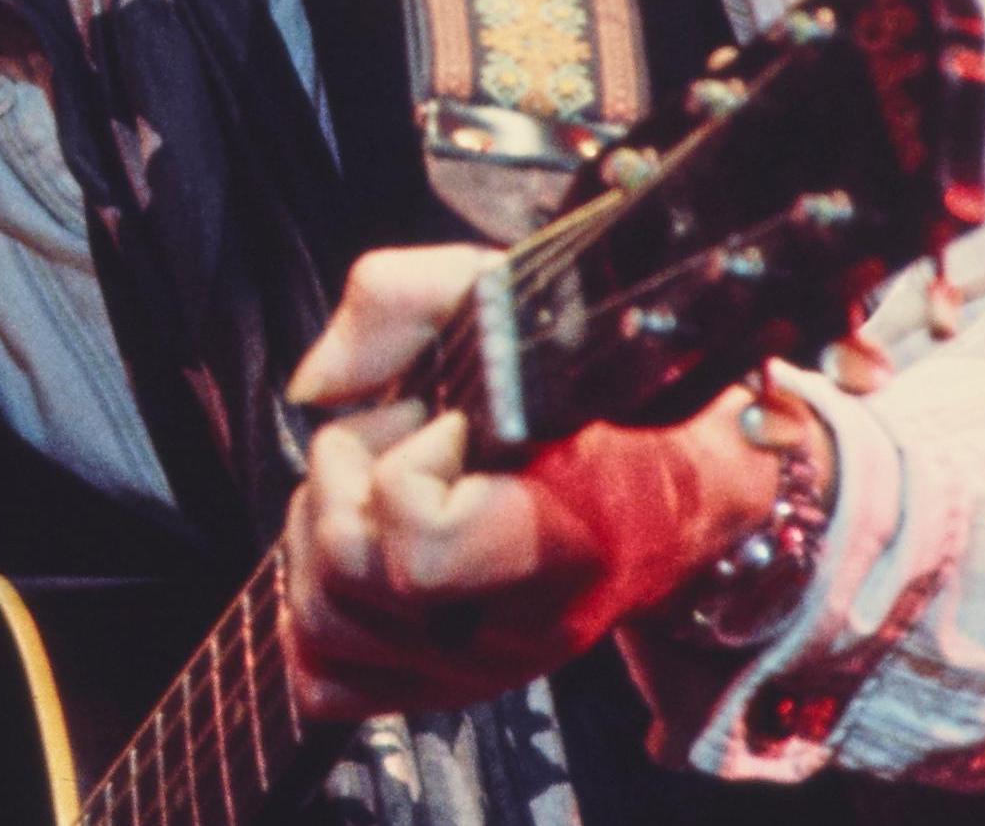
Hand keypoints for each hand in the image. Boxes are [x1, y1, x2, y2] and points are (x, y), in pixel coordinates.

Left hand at [273, 247, 795, 721]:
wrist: (674, 490)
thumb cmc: (596, 393)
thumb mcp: (508, 295)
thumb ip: (396, 299)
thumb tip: (314, 385)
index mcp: (555, 543)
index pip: (423, 550)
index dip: (410, 464)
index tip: (454, 421)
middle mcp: (513, 628)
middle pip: (348, 570)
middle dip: (348, 477)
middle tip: (405, 437)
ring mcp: (472, 671)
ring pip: (320, 619)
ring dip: (322, 530)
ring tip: (382, 485)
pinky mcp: (436, 690)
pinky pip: (319, 681)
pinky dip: (310, 616)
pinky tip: (356, 550)